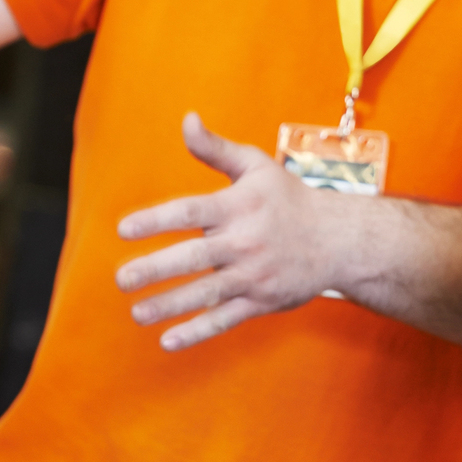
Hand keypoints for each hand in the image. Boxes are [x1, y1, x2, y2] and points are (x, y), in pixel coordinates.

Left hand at [115, 113, 352, 350]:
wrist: (340, 239)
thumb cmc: (288, 198)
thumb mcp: (255, 166)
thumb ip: (215, 148)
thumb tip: (186, 120)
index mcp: (239, 206)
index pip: (190, 211)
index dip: (156, 220)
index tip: (123, 230)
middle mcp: (245, 241)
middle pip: (195, 256)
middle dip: (156, 269)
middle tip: (121, 279)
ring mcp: (254, 274)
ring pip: (207, 293)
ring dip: (170, 305)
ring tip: (136, 313)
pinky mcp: (262, 301)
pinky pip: (226, 319)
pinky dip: (198, 332)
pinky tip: (167, 341)